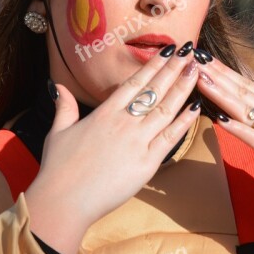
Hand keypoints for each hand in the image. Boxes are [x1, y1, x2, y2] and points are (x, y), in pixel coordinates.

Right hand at [24, 44, 199, 253]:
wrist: (63, 201)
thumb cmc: (58, 169)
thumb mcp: (58, 132)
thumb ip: (64, 107)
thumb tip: (57, 86)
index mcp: (104, 113)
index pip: (134, 83)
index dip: (153, 65)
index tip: (167, 51)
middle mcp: (122, 123)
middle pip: (154, 90)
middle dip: (174, 69)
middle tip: (189, 51)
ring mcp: (136, 142)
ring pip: (165, 109)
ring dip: (183, 88)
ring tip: (196, 71)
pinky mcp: (146, 163)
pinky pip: (170, 138)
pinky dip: (184, 122)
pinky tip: (196, 107)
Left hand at [195, 54, 253, 187]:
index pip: (248, 84)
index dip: (226, 71)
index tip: (207, 58)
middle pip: (241, 90)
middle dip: (216, 74)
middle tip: (193, 58)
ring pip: (243, 109)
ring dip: (220, 93)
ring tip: (199, 79)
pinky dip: (237, 129)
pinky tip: (219, 120)